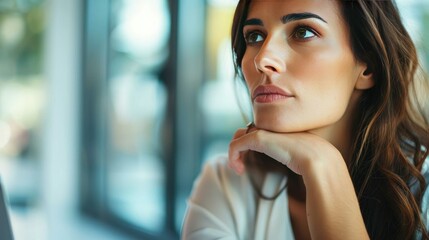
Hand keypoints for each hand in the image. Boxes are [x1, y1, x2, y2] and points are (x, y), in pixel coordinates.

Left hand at [228, 124, 343, 175]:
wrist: (320, 160)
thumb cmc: (316, 162)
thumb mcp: (304, 155)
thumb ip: (295, 154)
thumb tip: (294, 167)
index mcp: (283, 127)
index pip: (260, 129)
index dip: (251, 143)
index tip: (251, 161)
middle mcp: (273, 125)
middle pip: (247, 130)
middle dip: (240, 145)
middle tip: (241, 164)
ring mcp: (266, 130)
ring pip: (239, 136)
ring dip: (235, 152)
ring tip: (238, 169)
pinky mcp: (258, 138)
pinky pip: (236, 145)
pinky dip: (232, 156)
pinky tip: (239, 170)